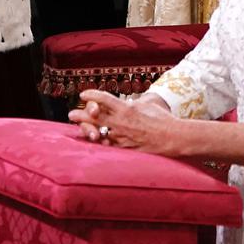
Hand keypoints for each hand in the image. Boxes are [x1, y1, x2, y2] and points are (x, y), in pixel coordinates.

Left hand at [69, 90, 187, 153]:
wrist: (172, 137)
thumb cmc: (163, 119)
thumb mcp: (149, 104)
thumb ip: (135, 103)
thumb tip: (128, 102)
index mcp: (127, 108)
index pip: (104, 99)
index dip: (92, 95)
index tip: (83, 94)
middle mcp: (121, 122)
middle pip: (95, 117)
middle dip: (81, 115)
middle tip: (71, 114)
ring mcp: (121, 137)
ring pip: (98, 133)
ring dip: (86, 130)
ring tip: (79, 129)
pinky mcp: (124, 148)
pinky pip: (108, 146)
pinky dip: (100, 143)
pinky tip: (95, 141)